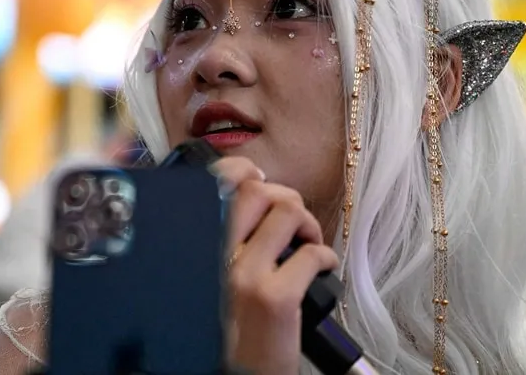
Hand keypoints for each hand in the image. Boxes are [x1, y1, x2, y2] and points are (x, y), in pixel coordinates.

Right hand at [212, 156, 339, 374]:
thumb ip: (224, 236)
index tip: (260, 180)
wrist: (238, 373)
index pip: (217, 182)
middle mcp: (214, 255)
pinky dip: (327, 258)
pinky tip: (322, 271)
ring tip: (308, 246)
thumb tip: (252, 190)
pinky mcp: (275, 297)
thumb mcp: (211, 273)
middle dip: (286, 199)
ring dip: (309, 226)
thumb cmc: (228, 325)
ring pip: (288, 212)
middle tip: (293, 223)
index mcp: (198, 245)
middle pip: (257, 190)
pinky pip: (313, 254)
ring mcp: (244, 275)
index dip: (245, 171)